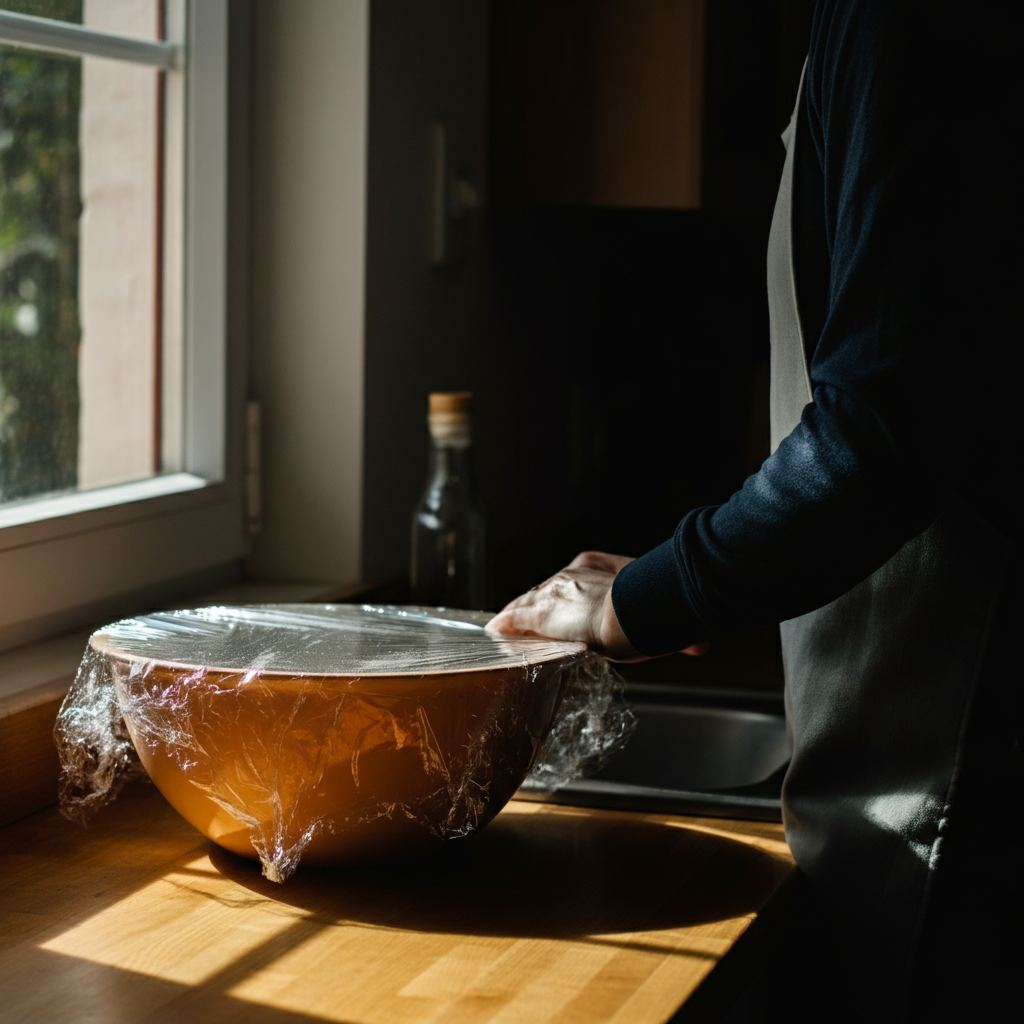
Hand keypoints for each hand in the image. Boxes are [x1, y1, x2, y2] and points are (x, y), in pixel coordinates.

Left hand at [486, 550, 709, 661]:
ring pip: (528, 603)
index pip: (571, 582)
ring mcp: (554, 594)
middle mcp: (572, 575)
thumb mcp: (663, 619)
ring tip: (506, 629)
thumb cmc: (655, 612)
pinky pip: (514, 618)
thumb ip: (677, 633)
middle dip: (538, 609)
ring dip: (519, 618)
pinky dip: (506, 625)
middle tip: (527, 624)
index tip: (563, 609)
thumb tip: (700, 646)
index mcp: (597, 567)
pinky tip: (495, 631)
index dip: (564, 598)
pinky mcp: (540, 614)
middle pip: (546, 592)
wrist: (639, 610)